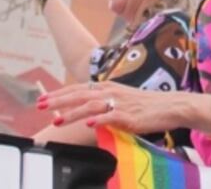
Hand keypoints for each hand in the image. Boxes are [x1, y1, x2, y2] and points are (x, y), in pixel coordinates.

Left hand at [37, 81, 195, 135]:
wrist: (171, 106)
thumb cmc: (146, 105)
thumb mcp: (121, 99)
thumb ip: (104, 102)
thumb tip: (86, 110)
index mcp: (108, 86)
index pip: (78, 89)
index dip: (59, 94)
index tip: (42, 99)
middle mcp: (111, 91)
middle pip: (80, 95)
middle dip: (58, 100)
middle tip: (40, 106)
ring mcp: (120, 103)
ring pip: (92, 106)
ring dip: (73, 113)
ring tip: (58, 119)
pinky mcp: (130, 116)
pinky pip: (112, 117)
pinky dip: (99, 120)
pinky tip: (89, 123)